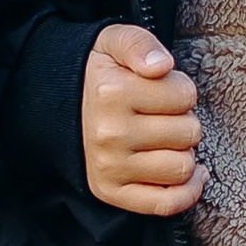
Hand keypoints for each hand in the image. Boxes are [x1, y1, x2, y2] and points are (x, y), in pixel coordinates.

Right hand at [82, 24, 206, 217]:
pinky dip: (187, 192)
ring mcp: (109, 167)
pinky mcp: (110, 192)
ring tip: (165, 139)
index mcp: (111, 93)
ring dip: (183, 152)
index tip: (163, 90)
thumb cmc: (99, 73)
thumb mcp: (113, 41)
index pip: (185, 95)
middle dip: (184, 120)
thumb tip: (161, 66)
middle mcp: (109, 134)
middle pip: (189, 132)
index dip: (182, 90)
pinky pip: (165, 204)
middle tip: (162, 115)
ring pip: (182, 167)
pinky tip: (191, 175)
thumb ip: (139, 43)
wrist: (54, 105)